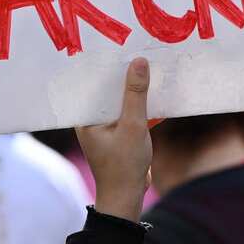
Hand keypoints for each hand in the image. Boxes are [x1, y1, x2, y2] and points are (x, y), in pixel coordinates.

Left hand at [78, 57, 152, 223]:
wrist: (127, 198)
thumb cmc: (123, 165)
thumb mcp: (133, 125)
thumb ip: (135, 94)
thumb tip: (138, 62)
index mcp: (86, 117)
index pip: (93, 83)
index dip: (106, 66)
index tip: (119, 46)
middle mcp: (92, 119)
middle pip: (108, 90)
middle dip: (123, 74)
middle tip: (137, 50)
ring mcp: (106, 127)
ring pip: (121, 100)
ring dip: (135, 89)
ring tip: (149, 66)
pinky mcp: (120, 133)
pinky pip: (130, 111)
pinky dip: (142, 104)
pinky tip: (158, 92)